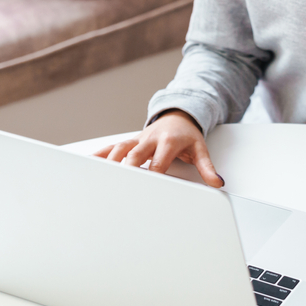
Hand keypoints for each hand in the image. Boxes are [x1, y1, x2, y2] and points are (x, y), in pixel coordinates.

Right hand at [92, 110, 223, 187]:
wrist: (180, 115)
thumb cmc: (188, 136)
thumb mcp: (200, 150)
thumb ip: (207, 168)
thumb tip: (217, 183)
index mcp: (168, 142)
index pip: (158, 161)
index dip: (152, 175)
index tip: (147, 189)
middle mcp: (150, 139)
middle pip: (135, 155)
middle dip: (127, 169)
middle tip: (118, 186)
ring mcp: (138, 139)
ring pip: (120, 148)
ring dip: (110, 162)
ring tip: (99, 177)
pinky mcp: (130, 141)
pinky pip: (112, 146)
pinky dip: (100, 154)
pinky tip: (88, 163)